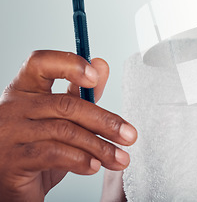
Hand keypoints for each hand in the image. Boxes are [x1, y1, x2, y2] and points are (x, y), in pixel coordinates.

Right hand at [0, 51, 137, 201]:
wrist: (11, 189)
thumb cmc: (36, 150)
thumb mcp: (61, 120)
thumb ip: (81, 94)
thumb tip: (101, 65)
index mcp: (23, 90)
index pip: (41, 63)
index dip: (69, 64)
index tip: (95, 77)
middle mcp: (12, 107)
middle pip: (65, 104)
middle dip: (105, 121)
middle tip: (129, 135)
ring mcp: (8, 133)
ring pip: (64, 130)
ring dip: (100, 146)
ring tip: (119, 158)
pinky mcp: (12, 160)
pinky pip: (54, 153)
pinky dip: (80, 159)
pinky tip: (94, 166)